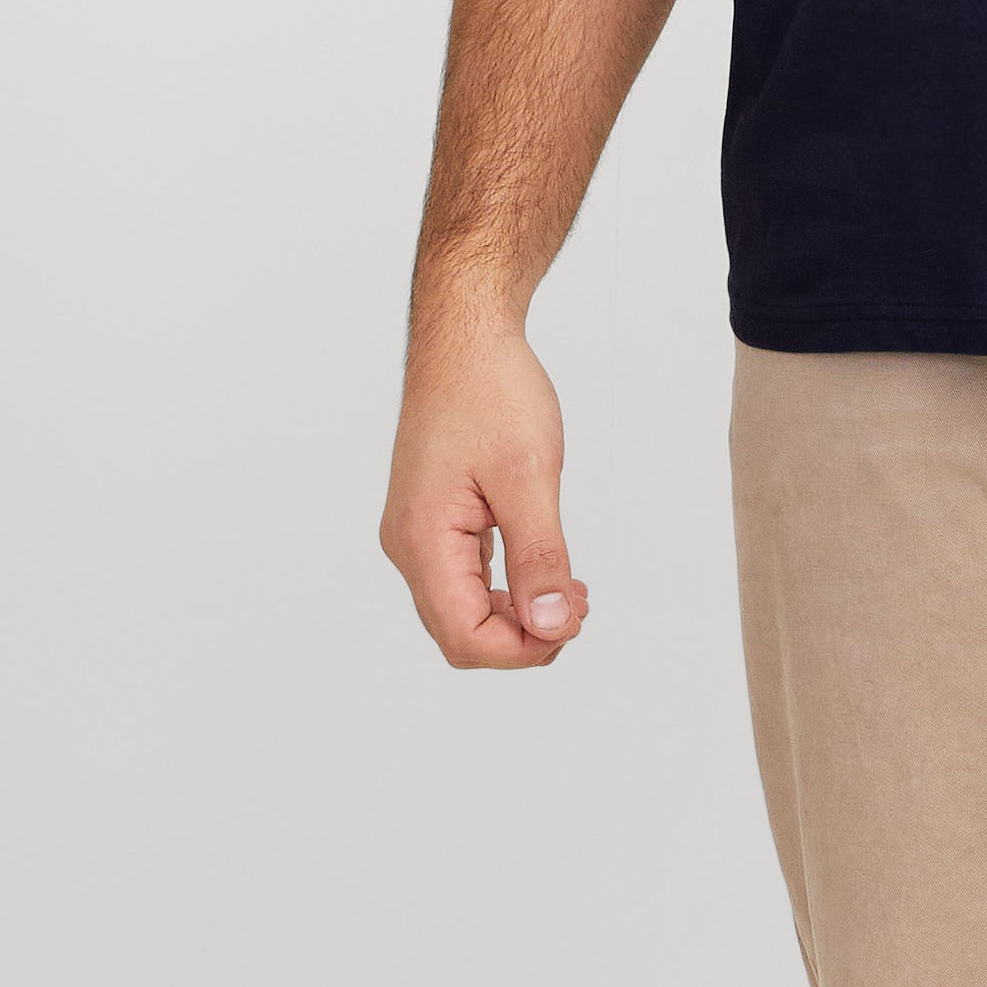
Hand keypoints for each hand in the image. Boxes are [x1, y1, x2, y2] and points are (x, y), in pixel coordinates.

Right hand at [380, 313, 584, 668]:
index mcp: (423, 540)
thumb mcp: (530, 477)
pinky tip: (546, 571)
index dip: (524, 648)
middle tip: (577, 604)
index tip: (573, 616)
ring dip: (518, 615)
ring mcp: (417, 534)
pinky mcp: (433, 521)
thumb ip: (539, 557)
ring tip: (569, 590)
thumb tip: (550, 625)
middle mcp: (409, 544)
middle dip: (523, 636)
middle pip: (460, 633)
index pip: (465, 637)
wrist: (465, 338)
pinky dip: (507, 589)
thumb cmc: (491, 392)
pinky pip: (464, 580)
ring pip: (463, 610)